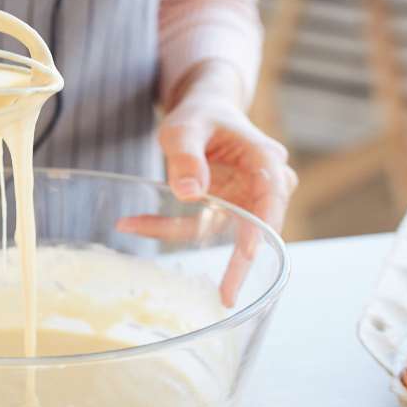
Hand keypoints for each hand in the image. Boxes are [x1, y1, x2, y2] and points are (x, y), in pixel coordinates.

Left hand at [117, 64, 296, 304]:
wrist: (204, 111)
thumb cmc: (201, 115)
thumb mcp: (186, 127)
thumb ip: (187, 155)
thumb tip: (190, 192)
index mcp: (265, 160)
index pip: (271, 198)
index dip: (261, 227)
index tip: (248, 253)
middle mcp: (265, 184)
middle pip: (257, 227)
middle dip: (238, 263)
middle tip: (225, 296)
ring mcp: (247, 201)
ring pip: (220, 231)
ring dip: (179, 234)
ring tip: (134, 226)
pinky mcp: (227, 212)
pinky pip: (200, 226)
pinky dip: (169, 226)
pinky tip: (135, 222)